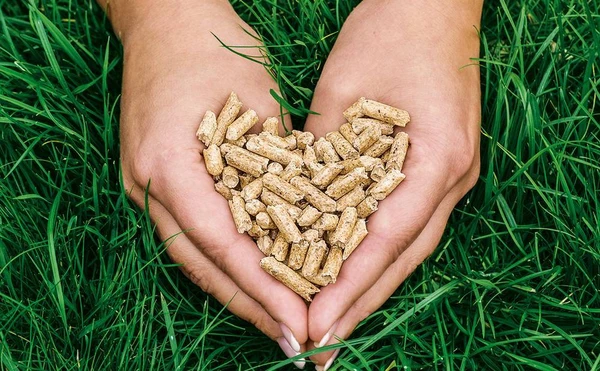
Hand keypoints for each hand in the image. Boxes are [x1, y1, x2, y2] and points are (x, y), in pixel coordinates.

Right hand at [114, 0, 307, 366]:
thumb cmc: (213, 48)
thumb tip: (305, 220)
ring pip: (195, 256)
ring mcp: (146, 185)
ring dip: (237, 291)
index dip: (262, 288)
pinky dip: (226, 262)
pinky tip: (254, 282)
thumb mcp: (258, 102)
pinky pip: (194, 233)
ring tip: (277, 321)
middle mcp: (148, 184)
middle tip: (292, 338)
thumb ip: (274, 163)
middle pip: (202, 263)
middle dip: (250, 304)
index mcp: (169, 163)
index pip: (221, 243)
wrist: (166, 20)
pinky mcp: (158, 181)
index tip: (299, 320)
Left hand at [303, 0, 481, 366]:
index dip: (352, 286)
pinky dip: (376, 255)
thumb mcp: (343, 90)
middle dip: (362, 303)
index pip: (387, 240)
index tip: (318, 323)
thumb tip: (300, 205)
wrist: (432, 5)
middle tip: (323, 347)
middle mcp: (450, 177)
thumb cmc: (390, 33)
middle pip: (403, 256)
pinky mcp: (436, 170)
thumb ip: (325, 153)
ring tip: (334, 324)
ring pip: (406, 248)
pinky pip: (404, 224)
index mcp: (436, 158)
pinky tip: (352, 277)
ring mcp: (449, 175)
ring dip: (371, 287)